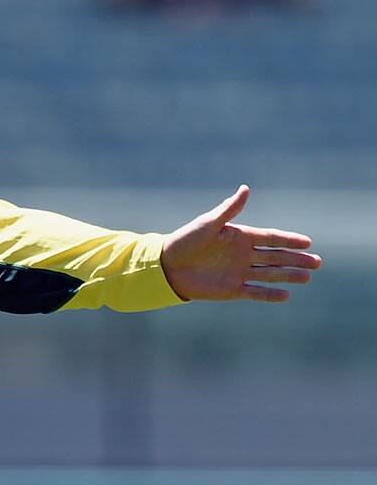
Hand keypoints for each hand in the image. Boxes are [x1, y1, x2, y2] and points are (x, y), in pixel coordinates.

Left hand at [161, 185, 321, 301]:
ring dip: (288, 276)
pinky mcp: (231, 290)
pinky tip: (286, 295)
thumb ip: (229, 209)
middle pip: (275, 257)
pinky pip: (255, 293)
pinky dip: (270, 294)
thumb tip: (246, 188)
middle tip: (318, 262)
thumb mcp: (208, 223)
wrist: (166, 266)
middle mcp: (242, 255)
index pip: (270, 238)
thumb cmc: (185, 240)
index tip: (308, 242)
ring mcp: (239, 272)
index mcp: (239, 236)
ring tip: (308, 277)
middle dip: (296, 259)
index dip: (289, 240)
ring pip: (270, 274)